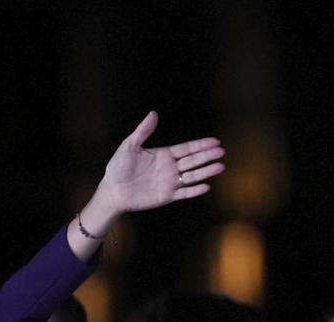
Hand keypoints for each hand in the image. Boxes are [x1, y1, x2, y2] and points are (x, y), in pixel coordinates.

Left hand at [96, 111, 223, 213]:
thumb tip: (153, 113)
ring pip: (192, 176)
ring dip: (206, 171)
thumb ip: (143, 131)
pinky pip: (184, 193)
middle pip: (193, 161)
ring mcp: (169, 182)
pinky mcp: (166, 196)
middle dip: (207, 156)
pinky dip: (194, 190)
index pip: (186, 149)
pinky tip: (206, 186)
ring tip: (220, 166)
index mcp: (163, 155)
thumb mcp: (129, 146)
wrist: (112, 191)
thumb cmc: (118, 168)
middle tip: (221, 151)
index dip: (200, 145)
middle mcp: (169, 168)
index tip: (215, 141)